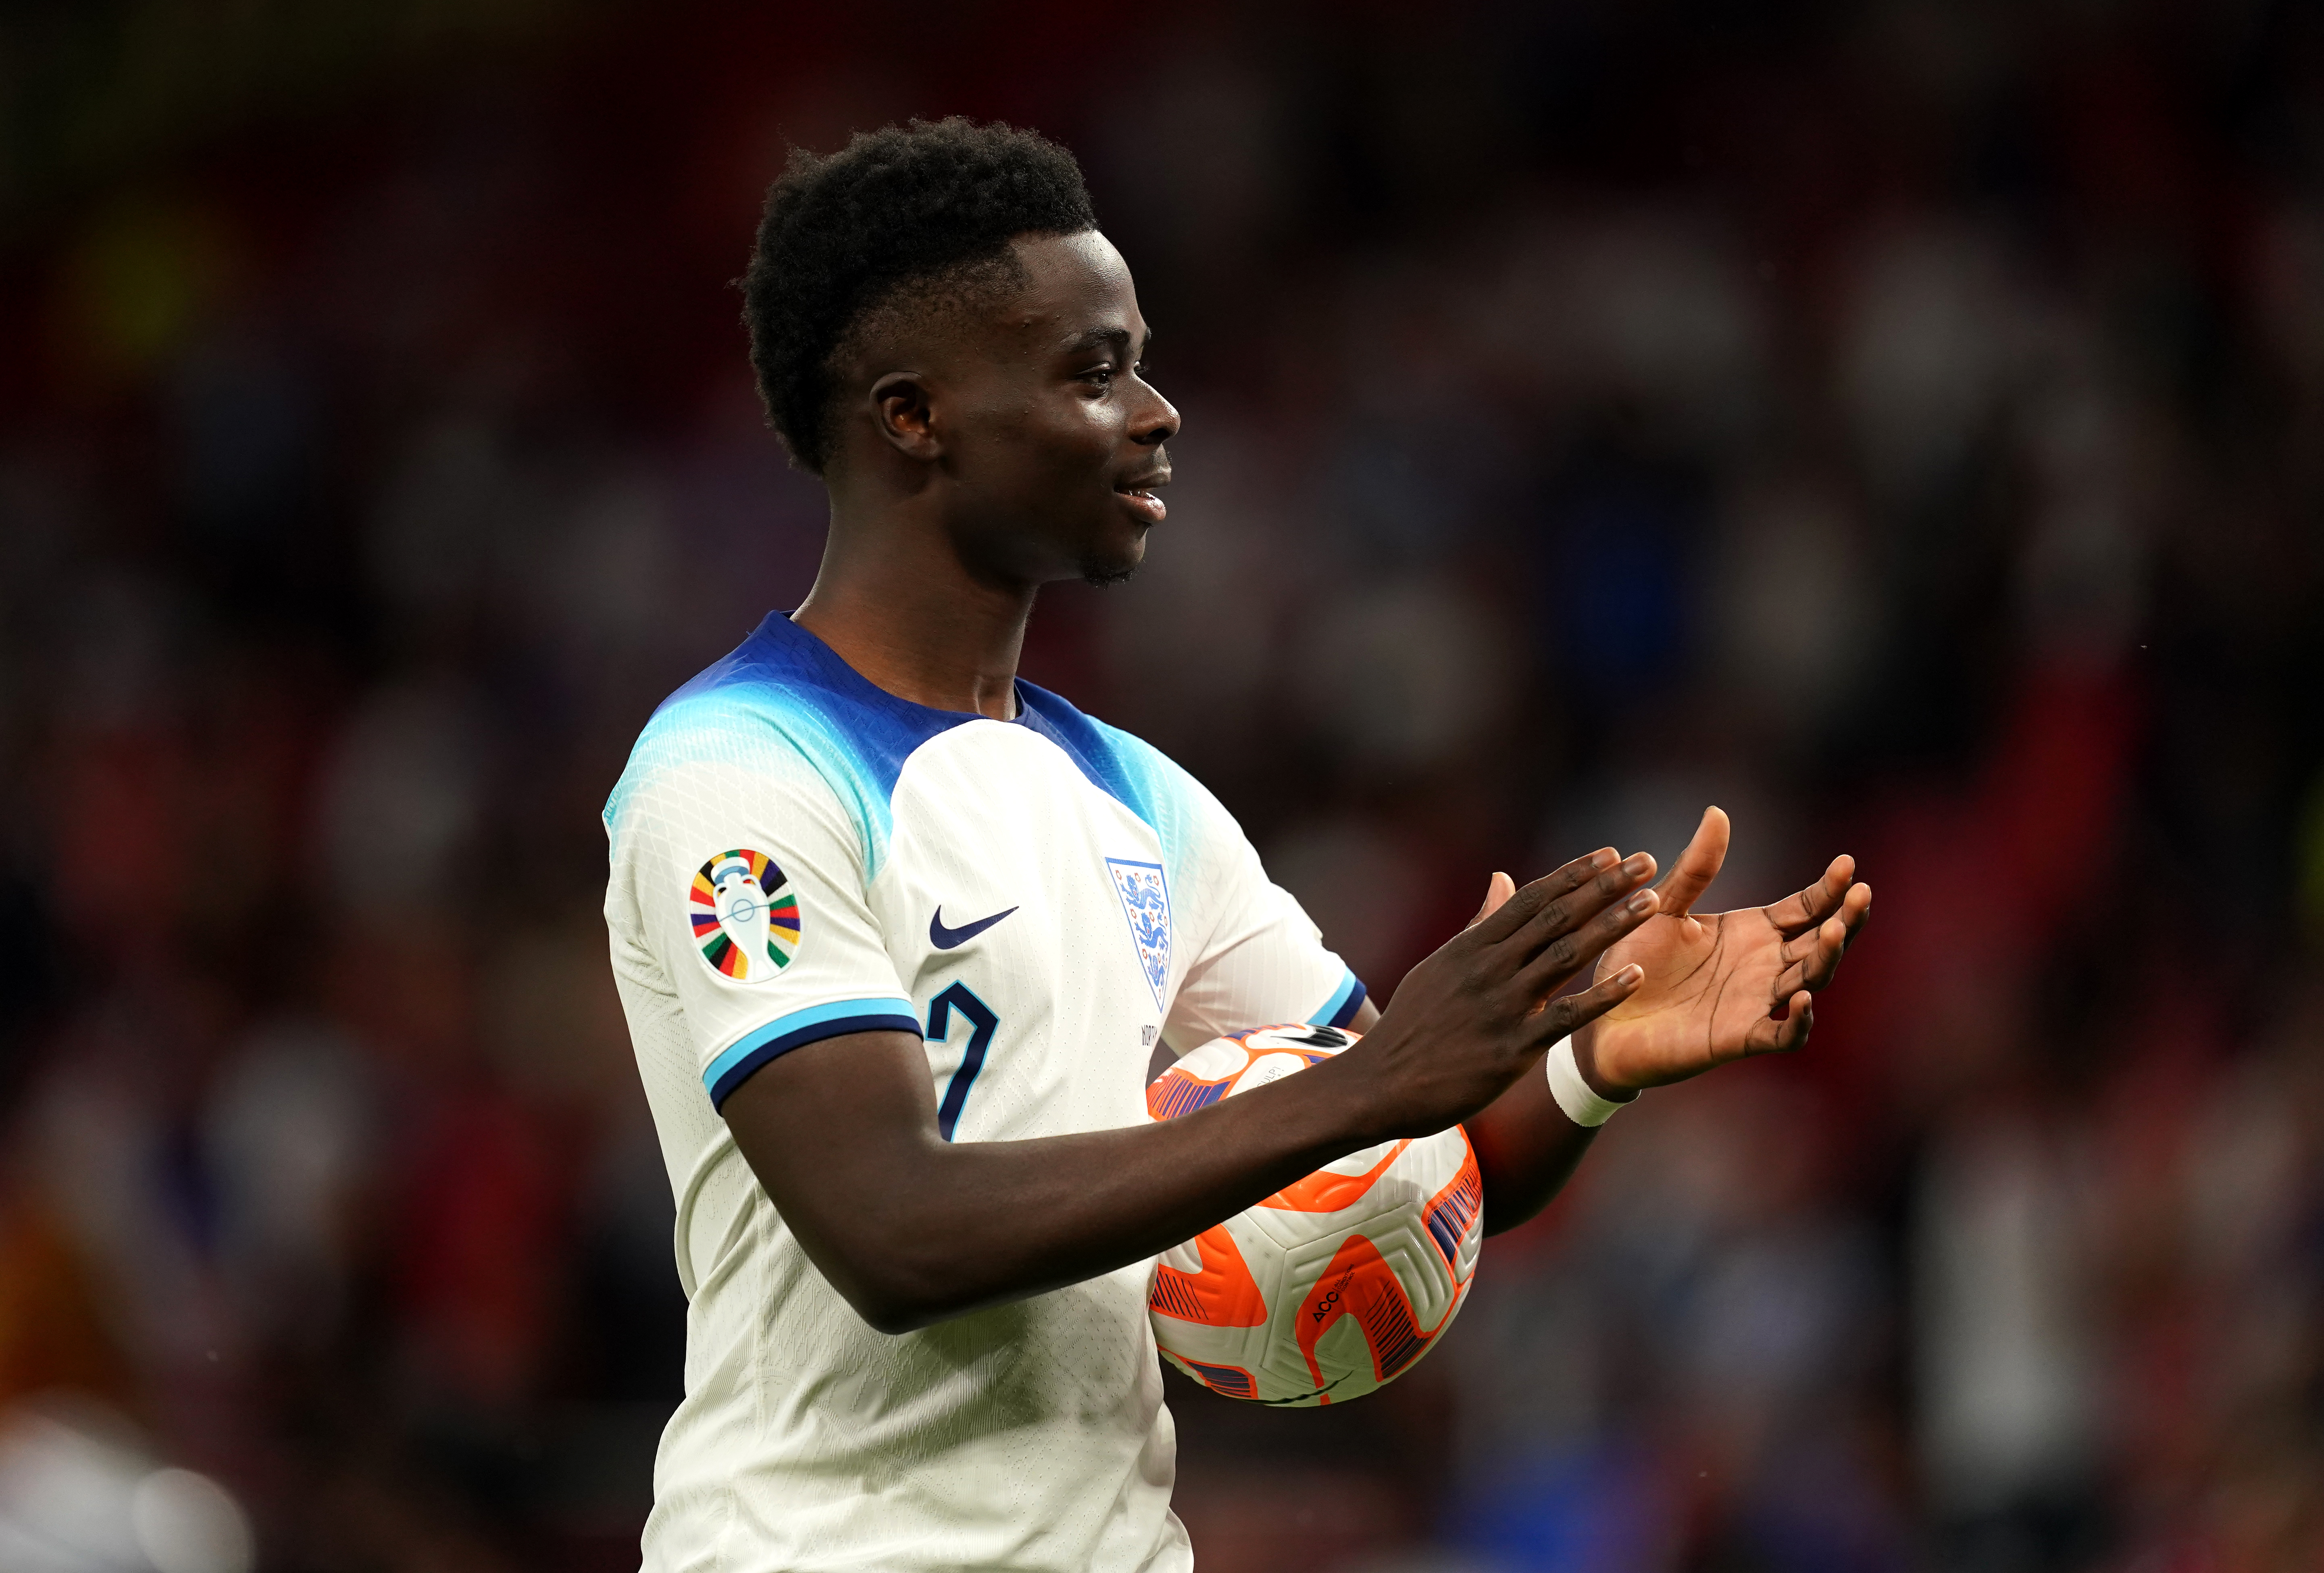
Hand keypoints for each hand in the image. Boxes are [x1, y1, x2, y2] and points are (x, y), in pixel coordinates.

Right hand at [1349, 849, 1660, 1139]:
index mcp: (1472, 947)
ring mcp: (1501, 1007)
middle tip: (1645, 863)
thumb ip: (1479, 926)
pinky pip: (1565, 1016)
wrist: (1380, 1084)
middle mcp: (1488, 969)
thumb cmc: (1413, 1026)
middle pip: (1556, 917)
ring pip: (1566, 956)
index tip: (1610, 854)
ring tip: (1652, 902)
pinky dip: (1602, 995)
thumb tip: (1501, 879)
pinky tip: (1635, 976)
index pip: (1532, 899)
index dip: (1574, 875)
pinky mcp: (1511, 1049)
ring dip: (1612, 925)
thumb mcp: (1440, 967)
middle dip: (1604, 887)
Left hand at [1570, 807, 1870, 1094]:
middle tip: (1861, 893)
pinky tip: (1802, 1000)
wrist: (1605, 1016)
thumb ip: (1695, 868)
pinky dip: (1798, 1022)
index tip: (1846, 863)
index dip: (1828, 888)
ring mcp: (1757, 1003)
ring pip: (1810, 980)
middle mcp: (1765, 966)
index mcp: (1753, 932)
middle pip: (1820, 941)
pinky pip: (1782, 1035)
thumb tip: (1717, 811)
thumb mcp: (1664, 907)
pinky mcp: (1739, 1037)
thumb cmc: (1636, 960)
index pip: (1806, 907)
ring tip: (1832, 931)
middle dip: (1845, 918)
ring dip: (1826, 957)